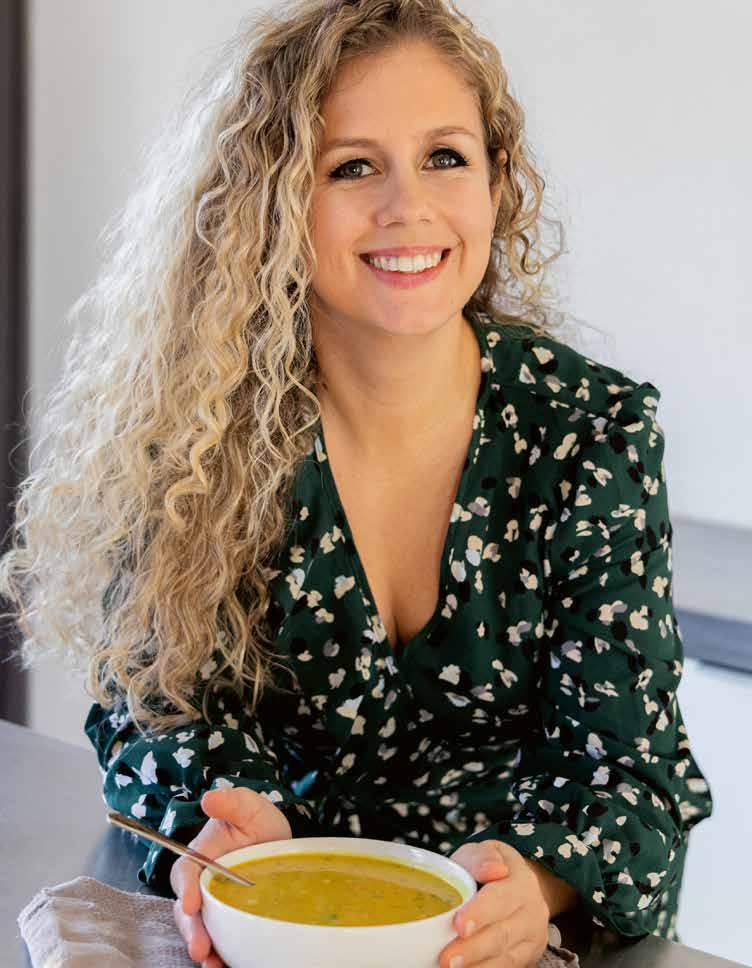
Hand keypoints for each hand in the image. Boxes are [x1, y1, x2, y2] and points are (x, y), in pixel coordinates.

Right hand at [170, 787, 292, 967]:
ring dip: (203, 948)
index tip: (191, 904)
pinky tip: (225, 965)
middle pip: (186, 910)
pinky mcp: (229, 921)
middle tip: (200, 948)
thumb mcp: (250, 807)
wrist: (281, 844)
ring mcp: (215, 905)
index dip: (185, 889)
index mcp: (201, 856)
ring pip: (200, 929)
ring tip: (211, 964)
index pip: (185, 873)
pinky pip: (220, 941)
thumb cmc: (258, 823)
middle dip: (191, 930)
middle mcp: (202, 885)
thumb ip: (231, 802)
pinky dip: (221, 955)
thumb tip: (210, 798)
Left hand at [438, 840, 549, 967]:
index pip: (501, 898)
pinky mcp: (527, 956)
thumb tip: (492, 869)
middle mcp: (532, 911)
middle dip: (473, 948)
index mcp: (521, 881)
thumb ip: (482, 858)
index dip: (481, 912)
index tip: (459, 925)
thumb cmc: (488, 868)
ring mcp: (532, 937)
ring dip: (478, 965)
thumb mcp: (483, 852)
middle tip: (446, 959)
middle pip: (503, 933)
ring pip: (506, 956)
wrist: (515, 885)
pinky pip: (507, 967)